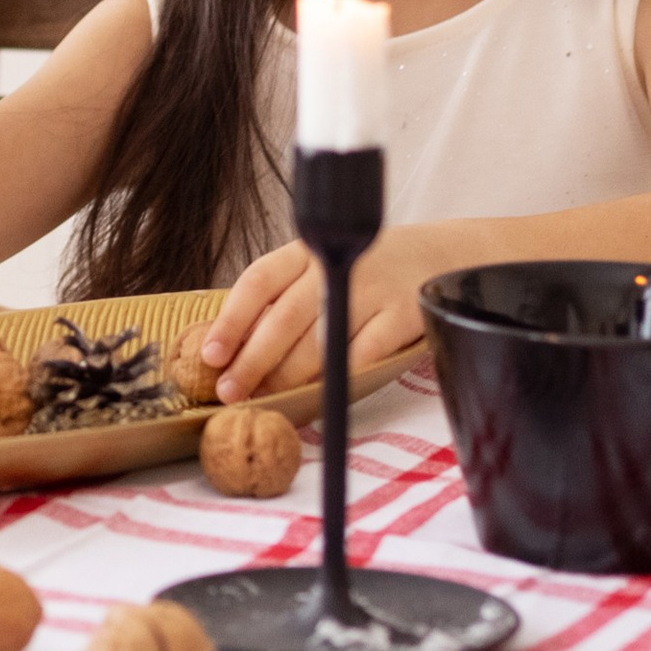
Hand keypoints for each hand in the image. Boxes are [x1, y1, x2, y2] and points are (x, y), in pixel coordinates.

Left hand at [202, 224, 445, 403]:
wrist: (439, 254)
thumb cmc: (364, 273)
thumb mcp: (321, 270)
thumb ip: (285, 300)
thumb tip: (235, 350)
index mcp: (306, 251)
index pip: (259, 281)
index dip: (231, 320)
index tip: (211, 354)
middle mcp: (335, 266)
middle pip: (284, 317)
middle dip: (253, 359)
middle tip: (229, 392)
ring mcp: (371, 290)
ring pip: (320, 340)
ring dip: (289, 376)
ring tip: (266, 399)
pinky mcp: (402, 315)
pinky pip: (363, 354)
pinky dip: (337, 377)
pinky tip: (318, 396)